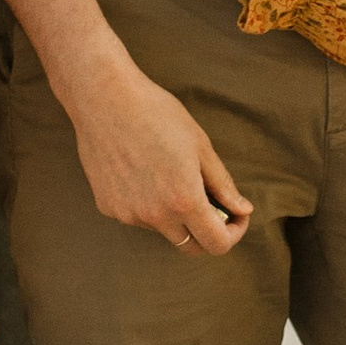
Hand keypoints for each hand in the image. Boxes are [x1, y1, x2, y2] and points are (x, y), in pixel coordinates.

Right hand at [62, 50, 251, 258]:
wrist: (104, 98)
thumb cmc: (157, 114)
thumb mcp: (200, 146)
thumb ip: (223, 185)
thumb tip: (242, 209)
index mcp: (184, 200)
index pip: (217, 244)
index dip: (234, 233)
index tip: (236, 215)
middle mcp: (155, 216)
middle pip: (191, 246)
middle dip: (208, 232)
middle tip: (213, 205)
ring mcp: (128, 214)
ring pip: (163, 229)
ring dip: (176, 216)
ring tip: (171, 175)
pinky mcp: (108, 207)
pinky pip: (138, 216)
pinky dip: (149, 205)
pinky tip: (143, 171)